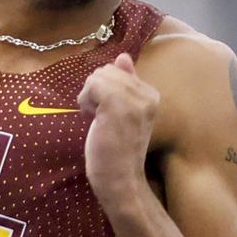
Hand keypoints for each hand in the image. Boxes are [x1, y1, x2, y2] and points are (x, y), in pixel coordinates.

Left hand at [79, 53, 159, 210]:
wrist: (120, 180)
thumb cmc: (117, 151)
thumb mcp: (121, 112)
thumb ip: (124, 85)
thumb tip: (123, 57)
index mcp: (151, 95)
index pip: (118, 70)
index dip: (104, 90)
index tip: (106, 113)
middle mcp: (148, 95)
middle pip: (107, 70)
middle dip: (95, 90)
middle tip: (99, 117)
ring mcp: (134, 100)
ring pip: (99, 76)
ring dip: (89, 96)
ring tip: (96, 118)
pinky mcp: (117, 105)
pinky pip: (93, 85)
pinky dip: (85, 100)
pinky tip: (91, 117)